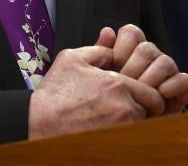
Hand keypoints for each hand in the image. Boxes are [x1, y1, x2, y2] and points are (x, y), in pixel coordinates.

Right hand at [27, 44, 164, 139]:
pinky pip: (130, 141)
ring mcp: (119, 131)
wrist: (35, 124)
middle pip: (149, 112)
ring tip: (114, 122)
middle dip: (142, 110)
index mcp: (117, 85)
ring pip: (140, 128)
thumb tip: (113, 44)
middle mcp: (122, 108)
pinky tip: (110, 133)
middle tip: (128, 111)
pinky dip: (125, 138)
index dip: (148, 96)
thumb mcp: (71, 60)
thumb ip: (98, 49)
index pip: (152, 93)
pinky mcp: (111, 145)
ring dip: (133, 125)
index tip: (141, 99)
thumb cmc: (53, 95)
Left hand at [97, 24, 187, 115]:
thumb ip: (101, 56)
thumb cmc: (110, 103)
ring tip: (139, 95)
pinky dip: (171, 88)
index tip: (114, 65)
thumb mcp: (100, 80)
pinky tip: (159, 97)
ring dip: (150, 80)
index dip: (122, 47)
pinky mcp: (181, 89)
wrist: (125, 130)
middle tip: (124, 86)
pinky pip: (183, 80)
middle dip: (133, 69)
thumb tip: (107, 32)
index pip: (132, 33)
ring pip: (165, 62)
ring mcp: (167, 72)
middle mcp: (151, 58)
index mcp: (132, 50)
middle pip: (146, 48)